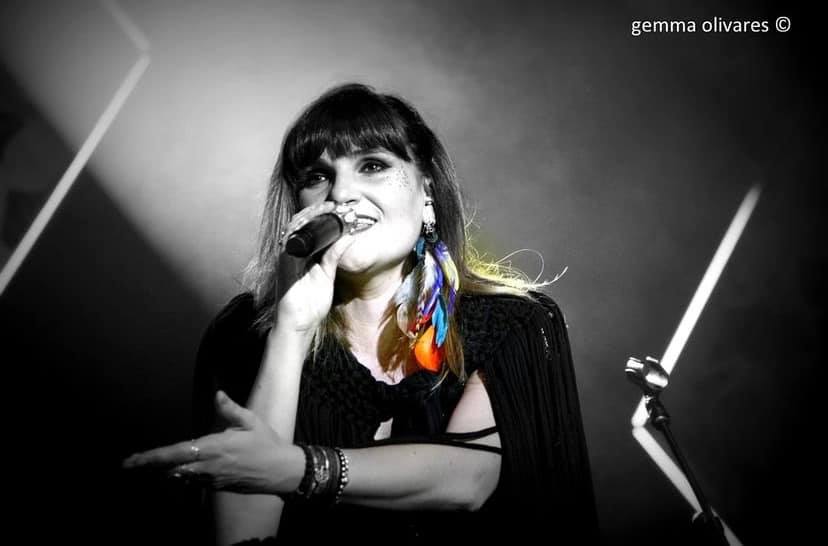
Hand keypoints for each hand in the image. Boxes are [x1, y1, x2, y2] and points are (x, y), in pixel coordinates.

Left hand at [122, 391, 303, 494]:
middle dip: (149, 466)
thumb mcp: (251, 422)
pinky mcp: (216, 487)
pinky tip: (174, 471)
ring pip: (179, 477)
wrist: (281, 472)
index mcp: (215, 447)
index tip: (133, 459)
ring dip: (163, 471)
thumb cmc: (266, 443)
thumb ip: (230, 409)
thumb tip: (217, 393)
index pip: (176, 453)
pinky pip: (192, 482)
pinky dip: (180, 476)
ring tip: (145, 465)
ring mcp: (211, 479)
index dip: (153, 457)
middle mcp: (209, 466)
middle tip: (128, 464)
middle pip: (171, 469)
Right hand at [276, 202, 356, 332]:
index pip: (312, 228)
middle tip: (334, 203)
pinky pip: (290, 242)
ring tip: (326, 208)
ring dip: (310, 216)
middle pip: (301, 223)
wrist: (297, 324)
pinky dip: (301, 230)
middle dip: (316, 211)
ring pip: (295, 228)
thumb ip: (334, 257)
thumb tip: (347, 238)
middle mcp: (293, 252)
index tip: (338, 207)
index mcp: (304, 254)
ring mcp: (286, 257)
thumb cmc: (310, 303)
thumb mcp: (327, 275)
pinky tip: (311, 222)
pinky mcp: (283, 264)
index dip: (322, 215)